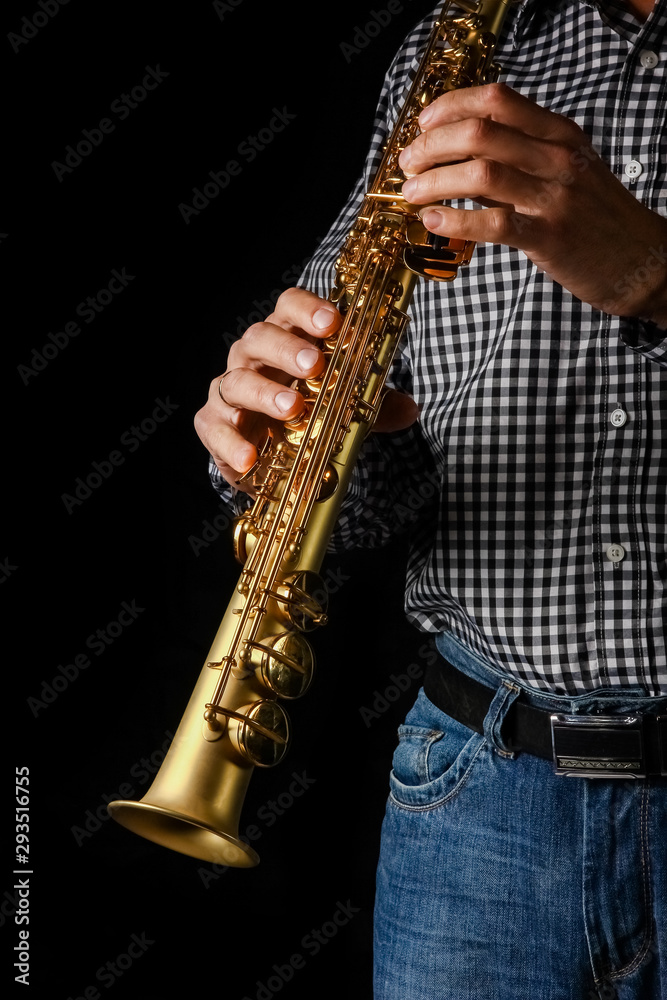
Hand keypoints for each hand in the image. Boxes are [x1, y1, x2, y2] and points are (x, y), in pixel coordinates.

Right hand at [194, 287, 419, 493]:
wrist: (269, 455)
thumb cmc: (306, 415)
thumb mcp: (345, 408)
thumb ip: (375, 407)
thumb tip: (410, 409)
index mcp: (285, 339)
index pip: (289, 307)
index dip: (309, 309)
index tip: (333, 322)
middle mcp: (252, 358)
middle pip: (259, 338)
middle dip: (287, 349)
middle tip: (314, 365)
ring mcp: (229, 389)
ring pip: (237, 380)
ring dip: (265, 393)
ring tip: (293, 409)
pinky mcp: (213, 424)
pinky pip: (215, 428)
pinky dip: (231, 443)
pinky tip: (251, 457)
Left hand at [398, 83, 666, 324]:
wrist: (639, 259)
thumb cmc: (595, 216)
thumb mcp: (565, 170)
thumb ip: (518, 159)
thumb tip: (459, 155)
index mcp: (559, 134)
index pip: (496, 100)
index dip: (451, 107)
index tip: (424, 124)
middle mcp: (557, 158)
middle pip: (480, 132)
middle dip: (431, 146)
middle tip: (409, 164)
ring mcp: (554, 197)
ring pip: (480, 174)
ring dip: (434, 181)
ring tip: (413, 193)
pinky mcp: (548, 238)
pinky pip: (492, 224)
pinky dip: (454, 221)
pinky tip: (433, 222)